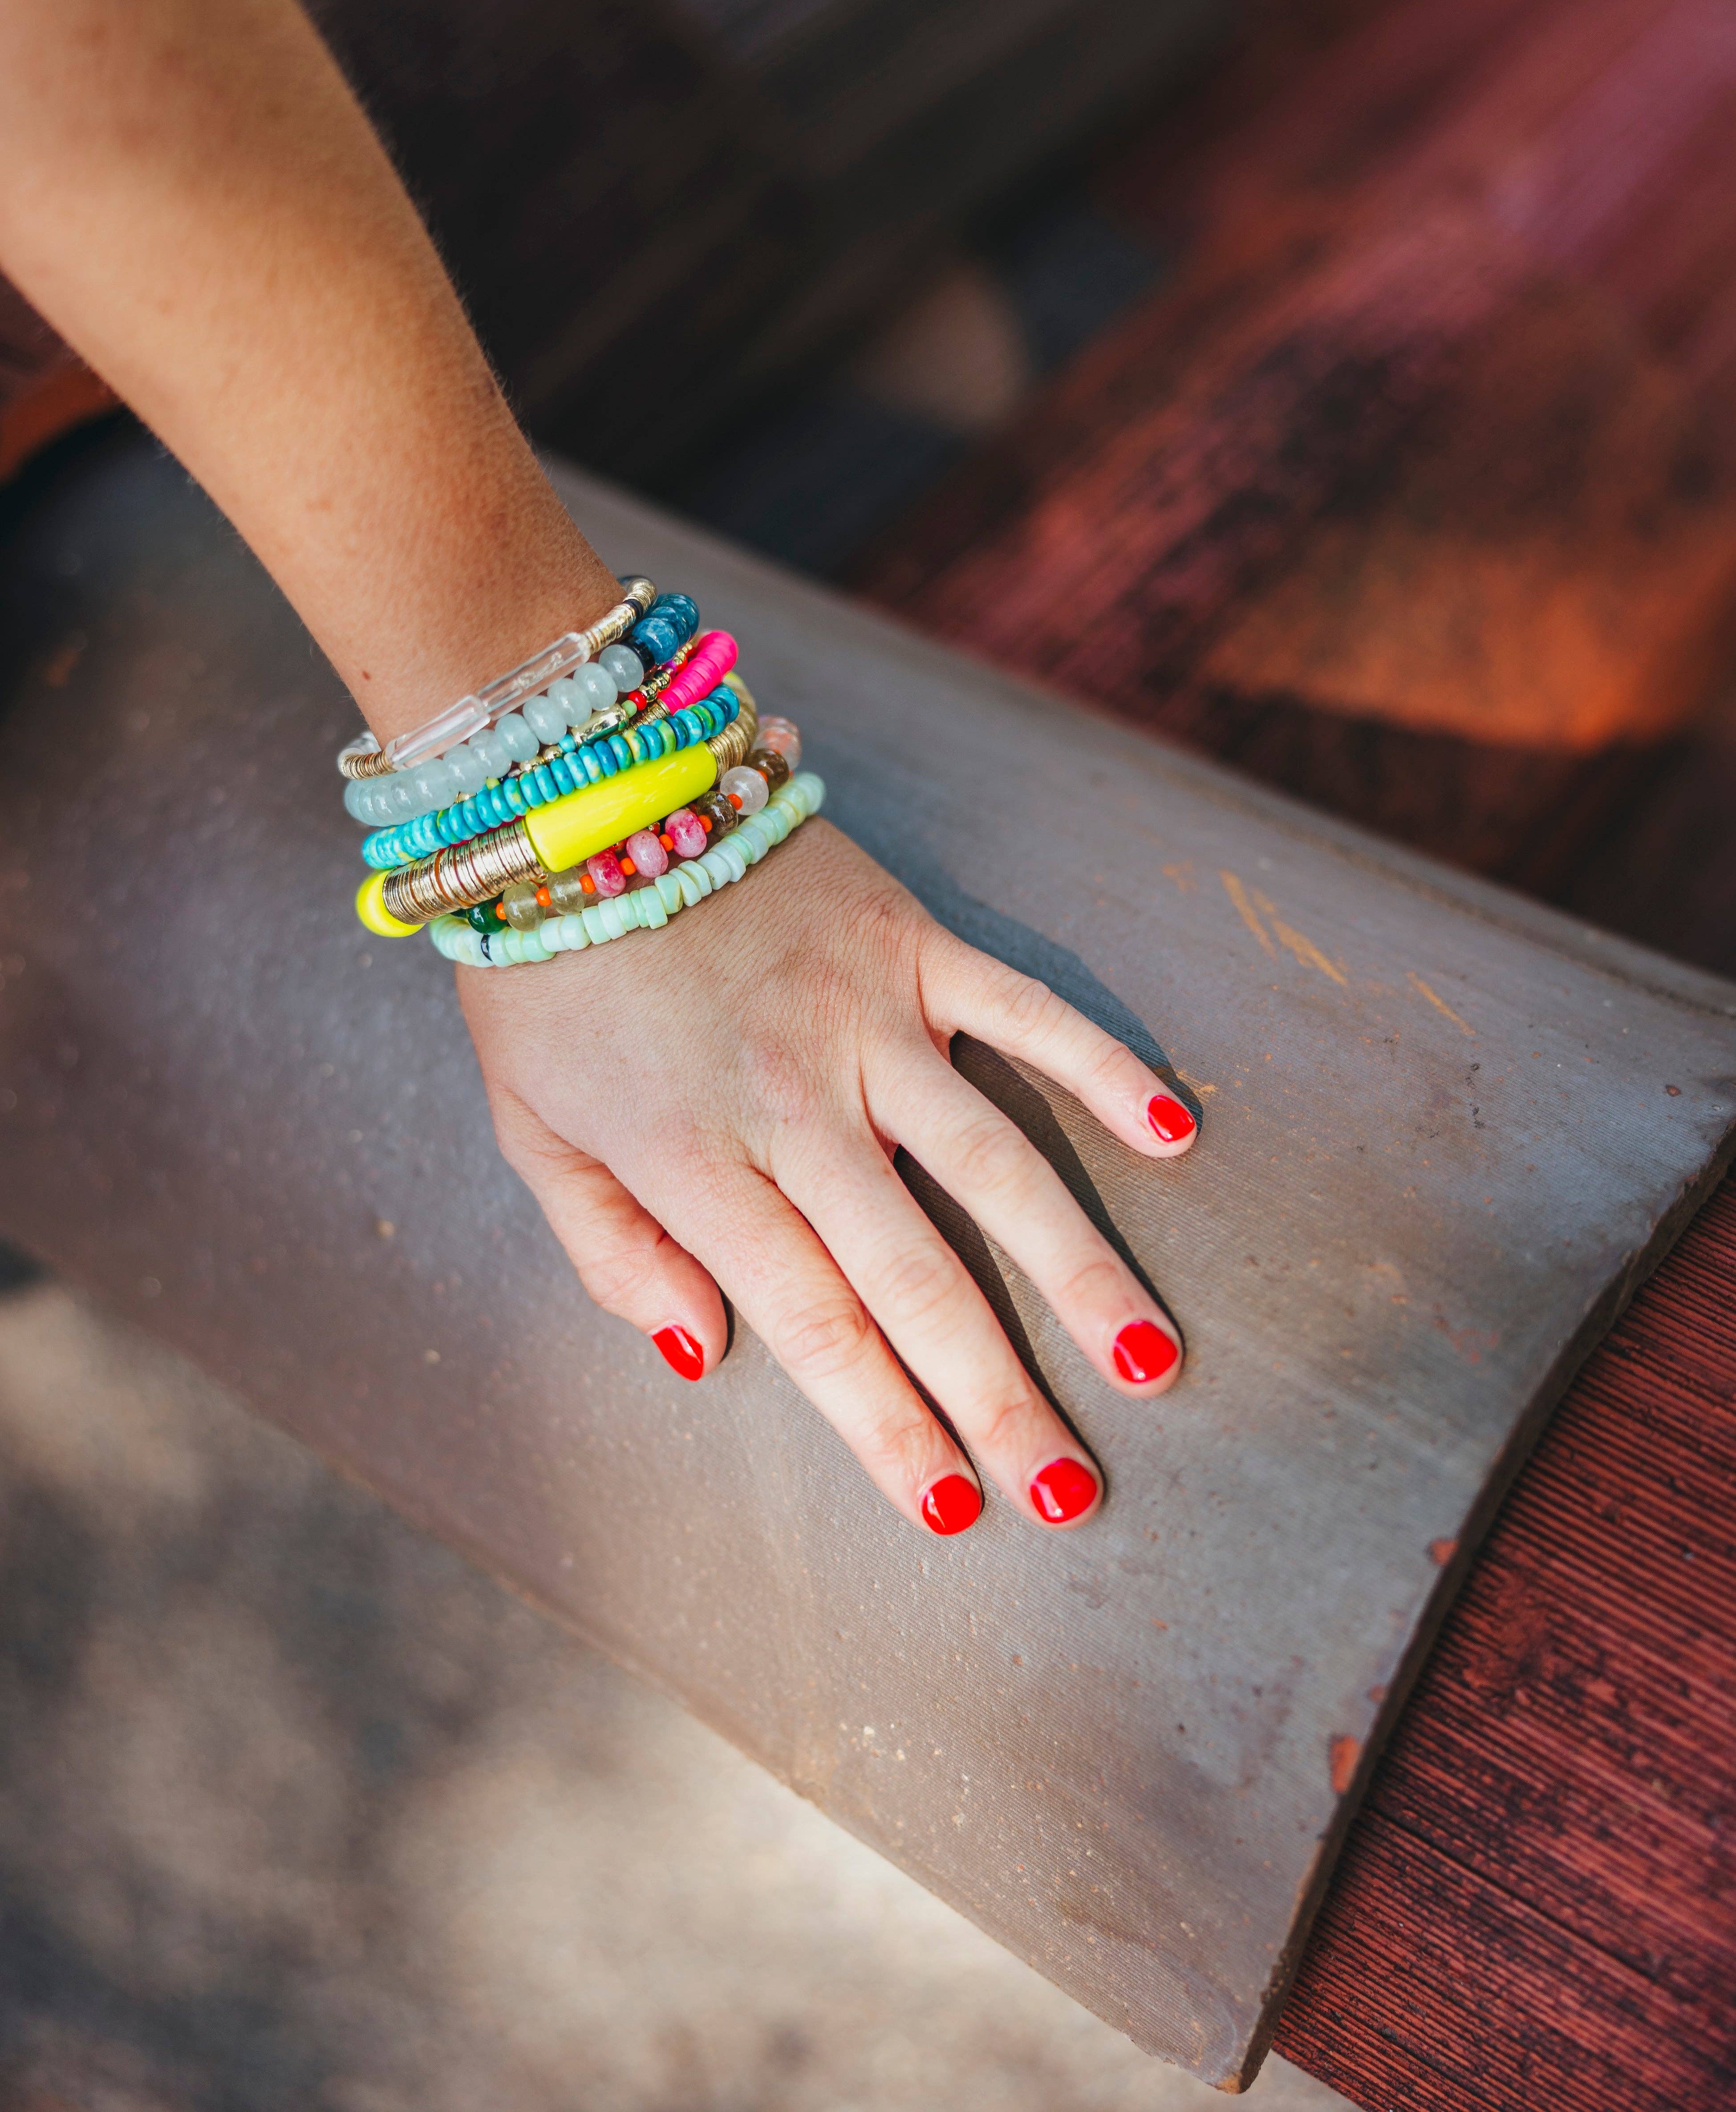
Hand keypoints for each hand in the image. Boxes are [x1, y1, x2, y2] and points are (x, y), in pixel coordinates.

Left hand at [460, 819, 1197, 1535]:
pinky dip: (1100, 1066)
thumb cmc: (543, 978)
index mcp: (697, 1159)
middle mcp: (793, 1100)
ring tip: (1150, 1357)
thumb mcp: (528, 1131)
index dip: (885, 1425)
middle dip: (999, 1395)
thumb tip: (703, 1351)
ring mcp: (864, 1016)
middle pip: (915, 1274)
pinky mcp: (908, 938)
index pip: (813, 1323)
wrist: (565, 797)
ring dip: (1078, 1267)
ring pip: (994, 1160)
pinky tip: (1173, 1133)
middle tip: (1074, 1494)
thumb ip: (610, 1252)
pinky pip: (1024, 1009)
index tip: (952, 1510)